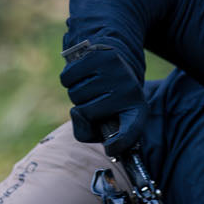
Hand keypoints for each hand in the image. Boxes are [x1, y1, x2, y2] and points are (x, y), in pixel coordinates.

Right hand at [59, 41, 146, 155]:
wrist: (116, 60)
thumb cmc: (107, 99)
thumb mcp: (105, 121)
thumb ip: (87, 131)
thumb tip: (77, 114)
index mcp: (136, 112)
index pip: (129, 132)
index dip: (119, 143)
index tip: (110, 147)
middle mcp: (130, 90)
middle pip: (85, 113)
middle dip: (83, 109)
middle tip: (95, 100)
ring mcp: (115, 71)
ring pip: (75, 94)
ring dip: (76, 93)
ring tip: (91, 87)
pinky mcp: (99, 55)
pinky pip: (67, 77)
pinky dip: (68, 79)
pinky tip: (82, 75)